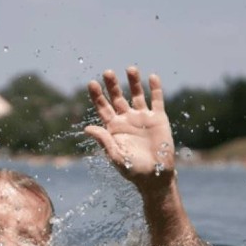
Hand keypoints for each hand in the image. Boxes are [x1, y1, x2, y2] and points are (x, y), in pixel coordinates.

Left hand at [85, 67, 174, 188]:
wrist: (156, 176)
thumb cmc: (133, 170)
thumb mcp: (116, 156)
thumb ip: (104, 141)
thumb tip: (87, 128)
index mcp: (113, 128)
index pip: (103, 108)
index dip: (97, 96)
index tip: (92, 83)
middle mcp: (127, 119)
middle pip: (117, 97)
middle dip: (112, 85)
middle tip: (107, 72)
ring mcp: (142, 118)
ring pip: (137, 95)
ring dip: (133, 82)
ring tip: (130, 69)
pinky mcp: (158, 119)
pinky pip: (156, 100)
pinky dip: (155, 89)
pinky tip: (152, 77)